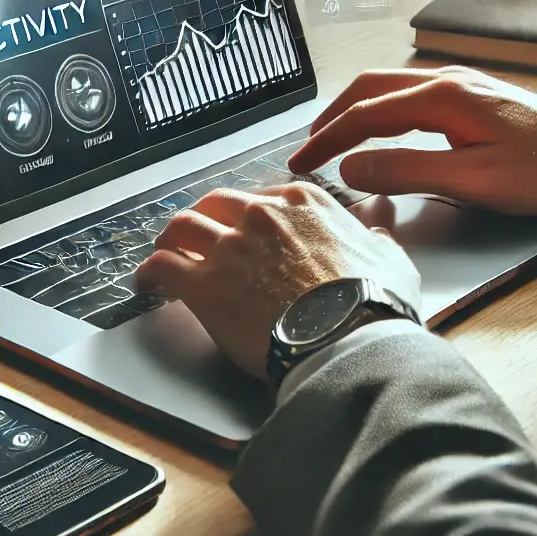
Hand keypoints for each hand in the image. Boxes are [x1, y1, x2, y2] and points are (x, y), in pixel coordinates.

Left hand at [134, 184, 419, 380]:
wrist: (349, 339)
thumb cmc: (372, 304)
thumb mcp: (390, 260)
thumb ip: (377, 237)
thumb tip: (379, 224)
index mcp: (303, 203)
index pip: (263, 196)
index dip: (249, 215)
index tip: (244, 227)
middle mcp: (261, 215)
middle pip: (216, 204)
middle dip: (205, 218)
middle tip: (199, 235)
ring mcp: (229, 246)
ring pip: (182, 226)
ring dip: (171, 238)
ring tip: (165, 250)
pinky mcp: (204, 283)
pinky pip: (162, 266)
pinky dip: (150, 271)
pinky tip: (146, 280)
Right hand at [289, 67, 536, 215]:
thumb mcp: (473, 181)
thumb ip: (407, 172)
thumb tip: (351, 168)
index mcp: (442, 98)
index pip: (364, 115)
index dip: (326, 140)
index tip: (300, 164)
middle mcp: (447, 80)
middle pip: (369, 89)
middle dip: (331, 119)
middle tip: (306, 150)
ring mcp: (461, 84)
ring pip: (388, 88)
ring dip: (354, 112)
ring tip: (332, 140)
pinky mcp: (473, 97)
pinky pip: (410, 95)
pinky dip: (380, 112)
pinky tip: (380, 131)